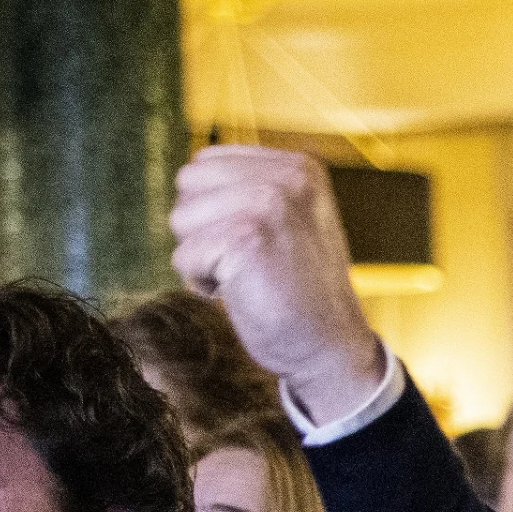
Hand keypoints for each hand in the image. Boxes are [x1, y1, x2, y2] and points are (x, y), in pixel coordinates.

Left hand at [168, 145, 387, 424]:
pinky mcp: (246, 239)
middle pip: (188, 184)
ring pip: (181, 218)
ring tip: (248, 275)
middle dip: (204, 228)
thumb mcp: (289, 221)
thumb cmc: (300, 292)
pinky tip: (242, 293)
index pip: (206, 163)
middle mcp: (288, 175)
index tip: (257, 242)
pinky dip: (203, 284)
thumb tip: (191, 175)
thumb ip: (251, 187)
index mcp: (300, 165)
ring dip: (203, 256)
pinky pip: (184, 257)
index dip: (215, 209)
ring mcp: (269, 203)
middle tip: (250, 261)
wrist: (331, 349)